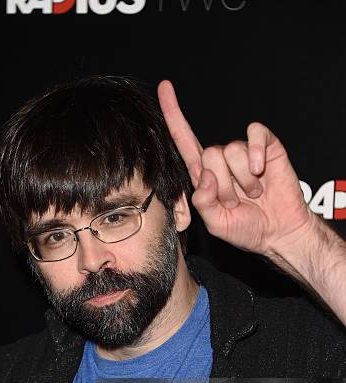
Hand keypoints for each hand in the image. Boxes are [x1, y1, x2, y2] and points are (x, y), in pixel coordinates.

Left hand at [158, 80, 313, 255]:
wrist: (279, 232)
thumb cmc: (246, 228)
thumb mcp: (216, 223)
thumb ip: (203, 202)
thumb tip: (204, 175)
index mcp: (204, 175)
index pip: (184, 141)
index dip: (174, 115)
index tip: (164, 88)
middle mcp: (222, 160)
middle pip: (210, 153)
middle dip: (223, 185)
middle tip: (236, 202)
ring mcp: (245, 152)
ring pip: (231, 150)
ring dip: (242, 180)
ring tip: (253, 195)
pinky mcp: (266, 147)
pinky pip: (255, 135)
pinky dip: (256, 154)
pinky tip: (261, 172)